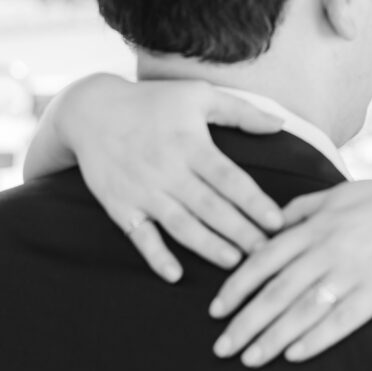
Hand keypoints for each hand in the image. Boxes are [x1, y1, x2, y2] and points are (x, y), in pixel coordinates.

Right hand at [57, 75, 285, 281]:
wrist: (90, 111)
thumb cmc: (152, 101)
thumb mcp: (198, 95)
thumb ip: (241, 111)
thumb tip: (280, 125)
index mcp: (191, 144)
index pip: (229, 178)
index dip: (254, 201)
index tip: (277, 221)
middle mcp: (168, 170)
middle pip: (210, 207)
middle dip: (240, 232)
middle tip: (267, 253)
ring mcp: (143, 190)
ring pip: (181, 225)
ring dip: (208, 246)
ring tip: (235, 263)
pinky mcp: (120, 206)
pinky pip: (140, 236)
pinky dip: (155, 256)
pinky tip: (175, 275)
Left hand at [208, 170, 371, 366]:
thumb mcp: (345, 192)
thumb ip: (307, 205)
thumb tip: (276, 219)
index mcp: (318, 223)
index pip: (264, 258)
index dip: (236, 286)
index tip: (215, 309)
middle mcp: (328, 247)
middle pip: (275, 290)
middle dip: (243, 322)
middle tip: (220, 347)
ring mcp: (354, 270)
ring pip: (302, 309)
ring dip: (271, 337)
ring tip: (248, 359)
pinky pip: (341, 320)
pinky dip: (315, 339)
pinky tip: (294, 355)